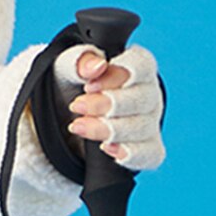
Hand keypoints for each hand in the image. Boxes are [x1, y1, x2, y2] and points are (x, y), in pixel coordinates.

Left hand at [55, 44, 165, 170]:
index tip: (89, 85)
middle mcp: (148, 93)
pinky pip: (151, 154)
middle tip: (77, 106)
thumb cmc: (72, 83)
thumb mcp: (66, 67)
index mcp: (135, 67)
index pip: (142, 64)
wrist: (65, 115)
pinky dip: (131, 154)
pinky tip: (107, 148)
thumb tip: (97, 65)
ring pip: (142, 127)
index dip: (117, 75)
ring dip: (108, 129)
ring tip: (79, 126)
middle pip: (142, 99)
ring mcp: (149, 122)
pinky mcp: (147, 148)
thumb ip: (79, 62)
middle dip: (106, 105)